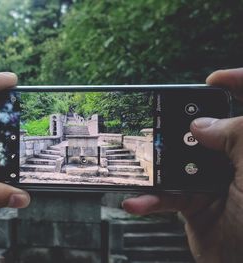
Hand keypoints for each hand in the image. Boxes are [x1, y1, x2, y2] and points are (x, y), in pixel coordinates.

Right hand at [122, 68, 242, 262]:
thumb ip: (238, 137)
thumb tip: (203, 124)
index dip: (238, 85)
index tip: (214, 80)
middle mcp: (238, 162)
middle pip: (210, 129)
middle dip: (186, 124)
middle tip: (167, 120)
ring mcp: (214, 182)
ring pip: (182, 162)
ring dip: (158, 167)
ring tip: (146, 165)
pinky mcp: (193, 202)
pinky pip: (167, 194)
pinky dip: (149, 199)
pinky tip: (137, 201)